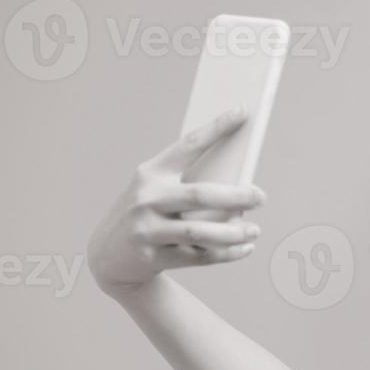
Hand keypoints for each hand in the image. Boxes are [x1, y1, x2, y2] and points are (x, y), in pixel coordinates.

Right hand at [87, 108, 266, 297]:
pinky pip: (199, 257)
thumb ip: (188, 184)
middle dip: (237, 196)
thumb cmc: (146, 214)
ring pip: (200, 232)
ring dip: (234, 232)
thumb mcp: (155, 191)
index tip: (242, 112)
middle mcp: (145, 199)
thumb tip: (240, 181)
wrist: (107, 256)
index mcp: (149, 173)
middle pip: (200, 195)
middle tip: (261, 197)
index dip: (216, 128)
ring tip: (255, 230)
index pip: (188, 145)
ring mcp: (146, 230)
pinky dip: (227, 253)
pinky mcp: (152, 258)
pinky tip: (245, 248)